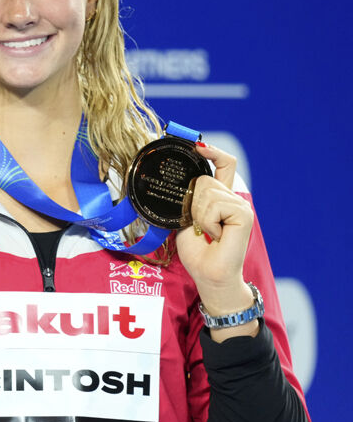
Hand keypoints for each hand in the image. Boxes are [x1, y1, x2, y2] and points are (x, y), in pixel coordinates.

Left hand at [175, 142, 256, 329]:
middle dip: (191, 202)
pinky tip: (215, 236)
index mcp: (221, 198)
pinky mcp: (244, 214)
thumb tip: (177, 183)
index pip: (223, 164)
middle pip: (203, 178)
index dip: (211, 151)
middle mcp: (234, 199)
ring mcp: (241, 206)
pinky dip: (207, 221)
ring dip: (198, 215)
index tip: (197, 145)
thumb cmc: (198, 253)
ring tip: (208, 233)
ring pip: (206, 191)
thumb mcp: (186, 220)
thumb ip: (188, 201)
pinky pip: (214, 205)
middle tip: (199, 226)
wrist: (209, 276)